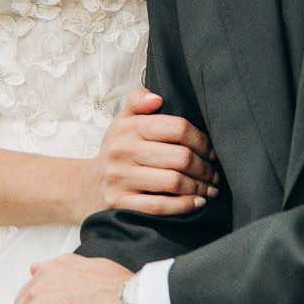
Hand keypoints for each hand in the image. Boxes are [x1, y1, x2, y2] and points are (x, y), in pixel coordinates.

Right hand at [87, 88, 219, 218]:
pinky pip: (160, 206)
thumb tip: (157, 97)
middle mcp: (123, 151)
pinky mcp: (120, 203)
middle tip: (215, 174)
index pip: (177, 128)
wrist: (88, 185)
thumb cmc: (118, 150)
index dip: (202, 141)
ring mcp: (120, 178)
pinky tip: (197, 203)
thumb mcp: (123, 121)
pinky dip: (184, 206)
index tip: (212, 152)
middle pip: (180, 157)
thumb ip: (138, 101)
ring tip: (210, 189)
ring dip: (199, 188)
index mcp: (128, 127)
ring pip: (173, 182)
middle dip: (205, 168)